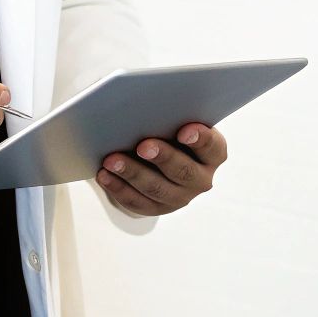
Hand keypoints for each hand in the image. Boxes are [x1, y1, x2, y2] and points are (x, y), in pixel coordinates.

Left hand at [96, 122, 226, 216]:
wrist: (161, 157)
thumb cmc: (171, 130)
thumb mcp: (178, 122)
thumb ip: (172, 117)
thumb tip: (150, 108)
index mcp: (213, 154)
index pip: (212, 147)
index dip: (200, 139)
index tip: (184, 131)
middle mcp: (201, 179)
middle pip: (183, 171)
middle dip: (162, 157)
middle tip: (142, 146)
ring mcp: (180, 197)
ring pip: (156, 189)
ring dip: (133, 173)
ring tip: (112, 160)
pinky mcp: (158, 208)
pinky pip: (137, 202)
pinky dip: (119, 188)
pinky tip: (104, 175)